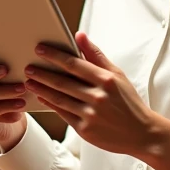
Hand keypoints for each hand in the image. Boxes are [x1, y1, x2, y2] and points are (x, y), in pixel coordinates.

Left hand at [25, 32, 169, 169]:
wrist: (141, 133)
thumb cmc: (129, 102)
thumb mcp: (117, 76)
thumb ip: (96, 56)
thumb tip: (79, 35)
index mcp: (106, 80)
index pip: (74, 64)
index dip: (54, 56)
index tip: (40, 49)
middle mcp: (98, 97)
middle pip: (62, 82)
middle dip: (42, 73)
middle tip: (28, 67)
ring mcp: (90, 115)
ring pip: (59, 98)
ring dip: (41, 89)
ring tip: (29, 82)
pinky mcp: (85, 130)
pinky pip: (62, 114)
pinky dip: (50, 104)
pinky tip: (42, 97)